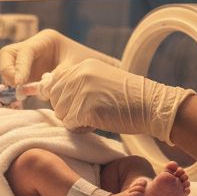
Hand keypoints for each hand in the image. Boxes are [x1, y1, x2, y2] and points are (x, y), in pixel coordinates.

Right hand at [0, 29, 119, 86]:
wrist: (98, 72)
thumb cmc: (88, 66)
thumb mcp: (74, 70)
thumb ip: (56, 78)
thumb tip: (40, 89)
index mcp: (46, 40)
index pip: (25, 51)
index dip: (20, 67)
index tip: (20, 83)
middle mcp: (35, 47)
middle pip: (8, 54)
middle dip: (8, 70)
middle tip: (17, 86)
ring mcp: (31, 60)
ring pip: (9, 66)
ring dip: (11, 79)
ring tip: (22, 92)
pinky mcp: (30, 72)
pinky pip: (16, 78)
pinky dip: (18, 86)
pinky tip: (26, 95)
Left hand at [42, 59, 194, 142]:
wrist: (151, 105)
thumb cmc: (128, 98)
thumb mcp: (100, 80)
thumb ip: (77, 82)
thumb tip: (45, 86)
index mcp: (83, 66)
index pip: (54, 80)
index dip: (59, 96)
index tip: (71, 103)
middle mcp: (79, 74)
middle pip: (55, 98)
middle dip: (68, 109)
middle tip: (90, 111)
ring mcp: (82, 90)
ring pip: (60, 113)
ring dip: (75, 120)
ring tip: (96, 116)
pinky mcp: (86, 108)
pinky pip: (70, 125)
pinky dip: (82, 129)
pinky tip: (98, 123)